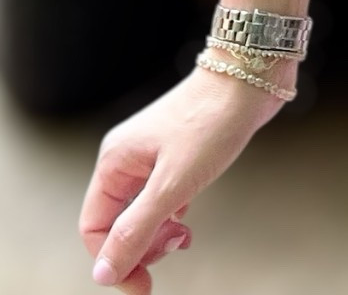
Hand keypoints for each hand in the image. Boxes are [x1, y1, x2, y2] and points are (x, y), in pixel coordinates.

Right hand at [80, 63, 289, 288]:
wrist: (252, 75)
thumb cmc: (212, 121)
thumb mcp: (171, 185)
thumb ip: (136, 231)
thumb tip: (103, 274)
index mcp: (115, 162)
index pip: (95, 229)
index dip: (115, 261)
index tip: (142, 286)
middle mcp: (127, 157)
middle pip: (116, 222)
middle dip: (141, 246)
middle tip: (174, 248)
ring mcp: (152, 154)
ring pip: (141, 211)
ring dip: (159, 232)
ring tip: (184, 235)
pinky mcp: (177, 153)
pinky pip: (161, 197)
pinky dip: (172, 215)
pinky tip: (188, 219)